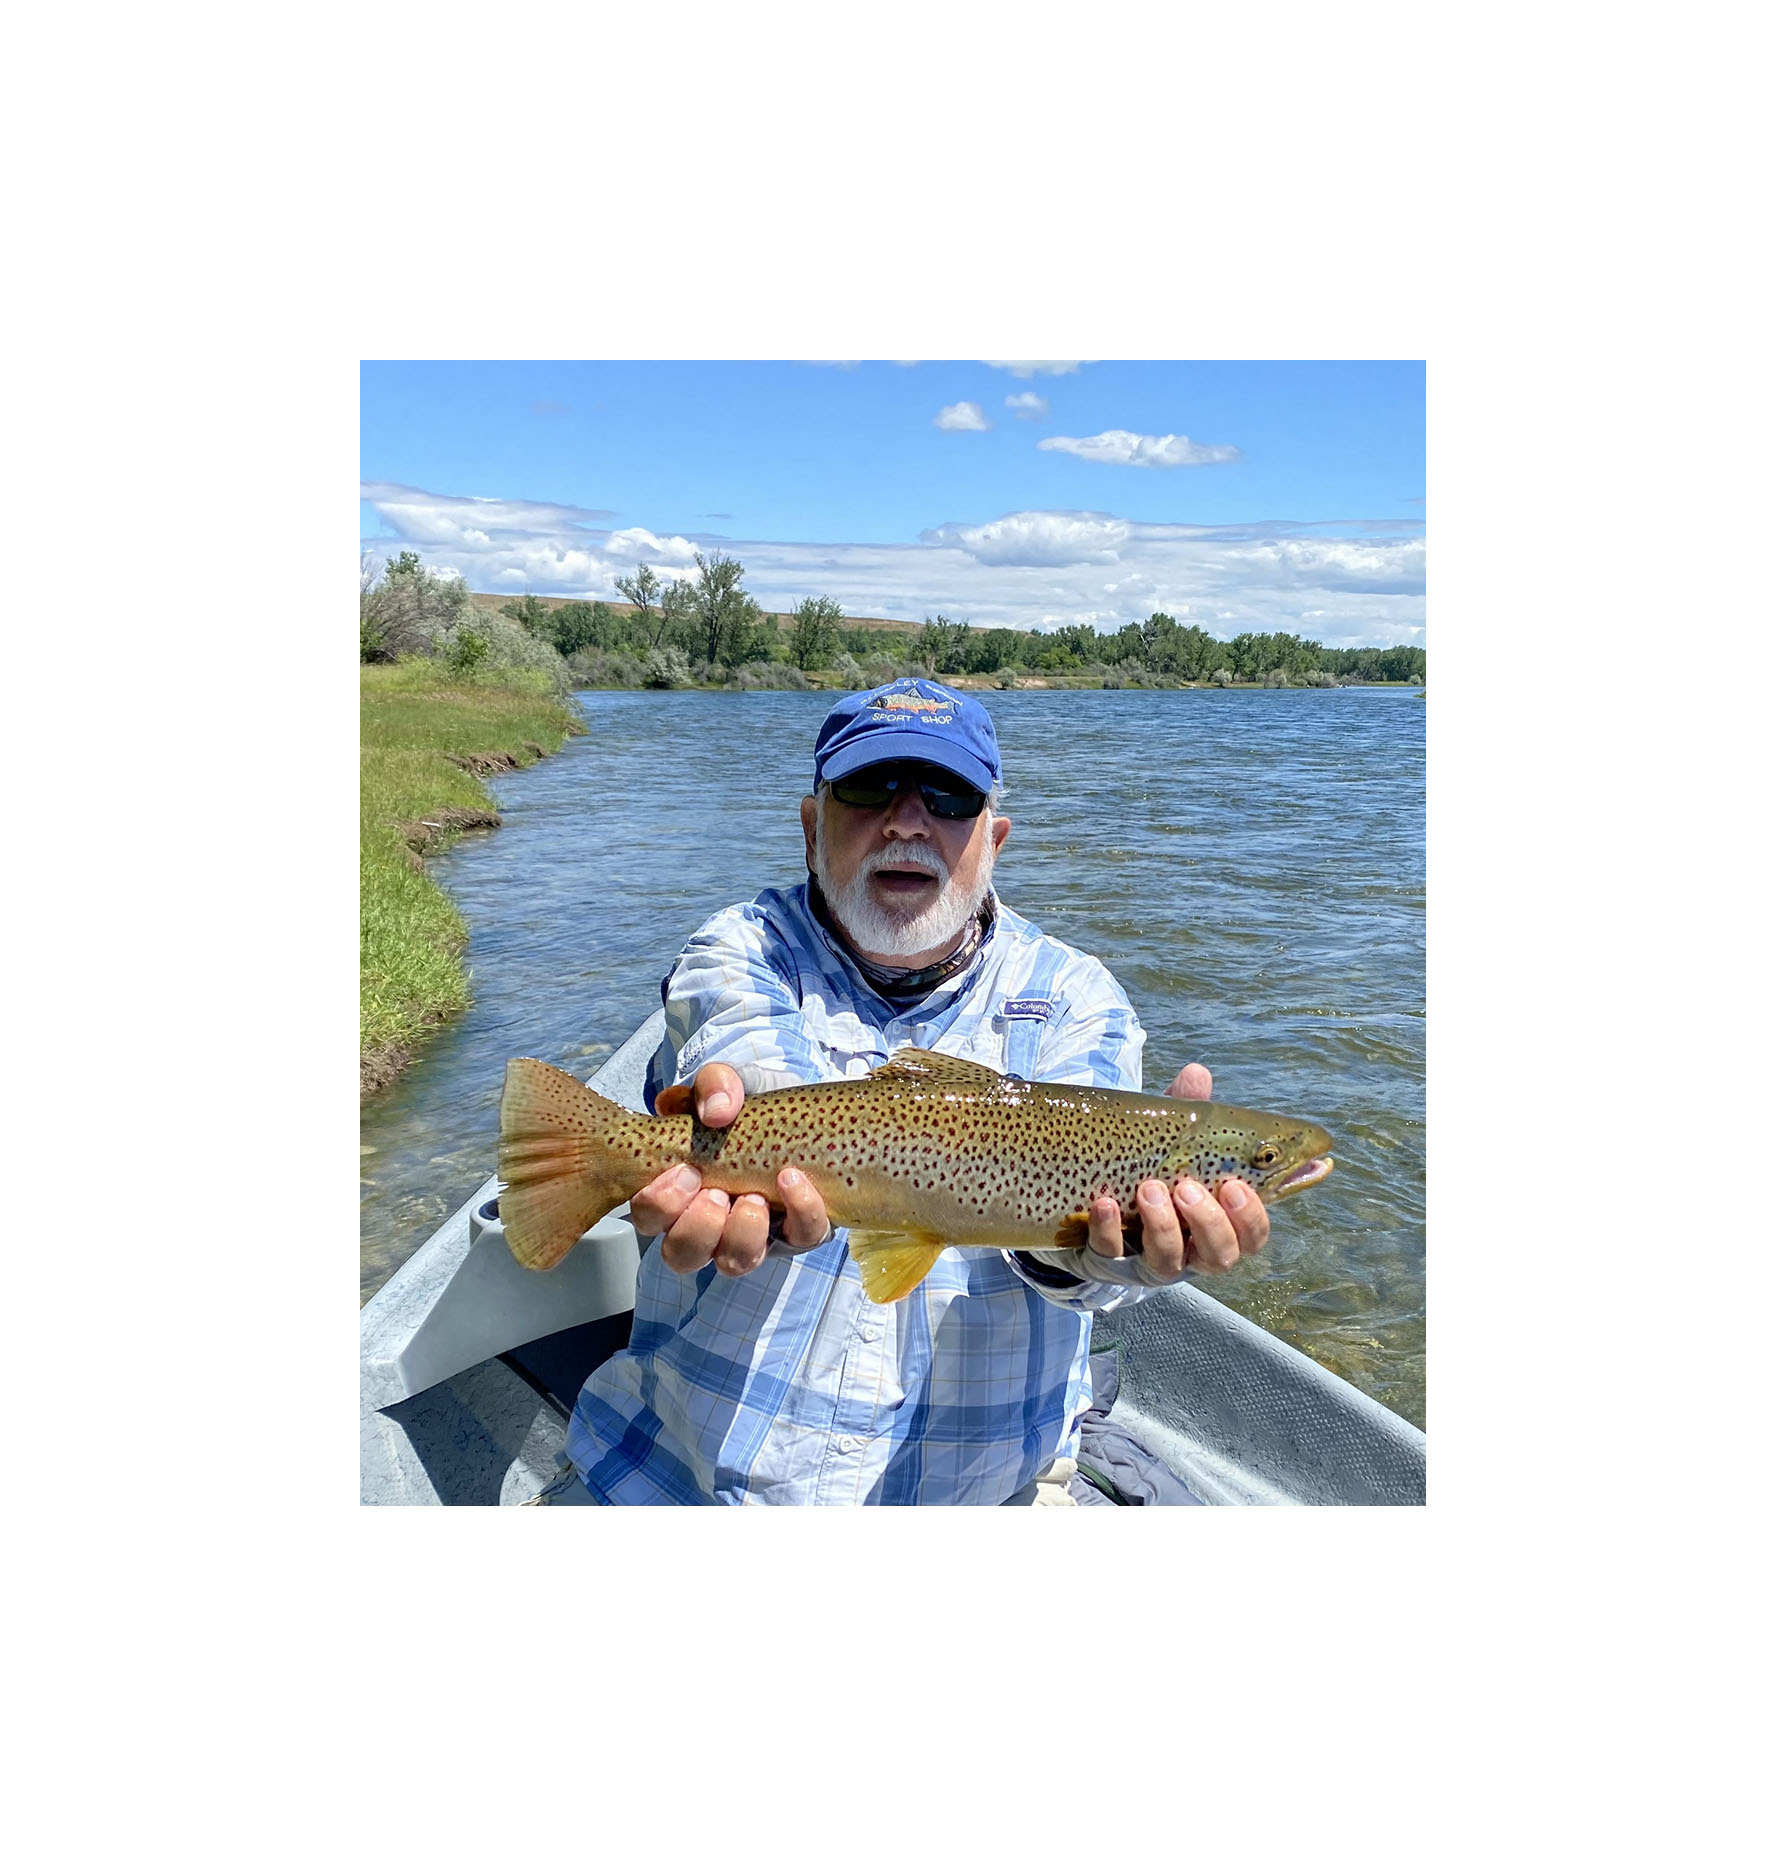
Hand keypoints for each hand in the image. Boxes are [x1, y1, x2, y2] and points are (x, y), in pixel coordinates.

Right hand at [627, 1062, 832, 1277]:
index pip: (647, 1217)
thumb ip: (714, 1084)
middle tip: (717, 1193)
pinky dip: (800, 1212)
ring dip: (742, 1233)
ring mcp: (753, 1234)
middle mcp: (709, 1223)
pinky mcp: (799, 1231)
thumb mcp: (727, 1085)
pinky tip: (795, 1180)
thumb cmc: (748, 1107)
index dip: (659, 1204)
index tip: (686, 1171)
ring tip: (755, 1197)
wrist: (801, 1111)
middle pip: (681, 1255)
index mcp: (678, 1190)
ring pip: (732, 1262)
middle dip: (697, 1227)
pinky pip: (800, 1238)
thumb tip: (716, 1110)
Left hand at [1083, 1062, 1269, 1275]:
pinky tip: (1105, 1203)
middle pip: (1221, 1255)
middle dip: (1209, 1222)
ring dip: (1163, 1225)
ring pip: (1170, 1262)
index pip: (1251, 1233)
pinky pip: (1109, 1253)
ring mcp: (1147, 1260)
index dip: (1253, 1216)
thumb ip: (1185, 1113)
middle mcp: (1189, 1250)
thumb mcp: (1166, 1141)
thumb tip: (1196, 1073)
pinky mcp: (1106, 1261)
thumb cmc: (1144, 1170)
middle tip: (1188, 1186)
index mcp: (1216, 1223)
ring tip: (1149, 1188)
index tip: (1237, 1184)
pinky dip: (1108, 1228)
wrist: (1085, 1204)